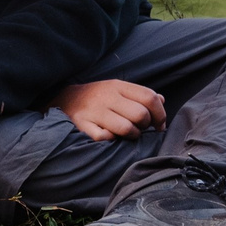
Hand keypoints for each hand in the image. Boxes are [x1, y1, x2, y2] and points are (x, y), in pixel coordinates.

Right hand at [51, 79, 167, 141]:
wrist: (64, 100)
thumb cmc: (97, 97)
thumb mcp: (117, 90)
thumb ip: (139, 94)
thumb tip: (161, 100)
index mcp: (118, 86)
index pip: (149, 97)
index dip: (160, 113)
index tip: (159, 124)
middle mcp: (107, 96)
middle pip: (141, 114)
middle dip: (145, 126)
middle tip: (139, 128)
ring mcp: (95, 111)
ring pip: (127, 128)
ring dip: (131, 135)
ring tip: (126, 133)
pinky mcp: (83, 124)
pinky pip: (105, 138)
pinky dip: (110, 139)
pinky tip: (108, 135)